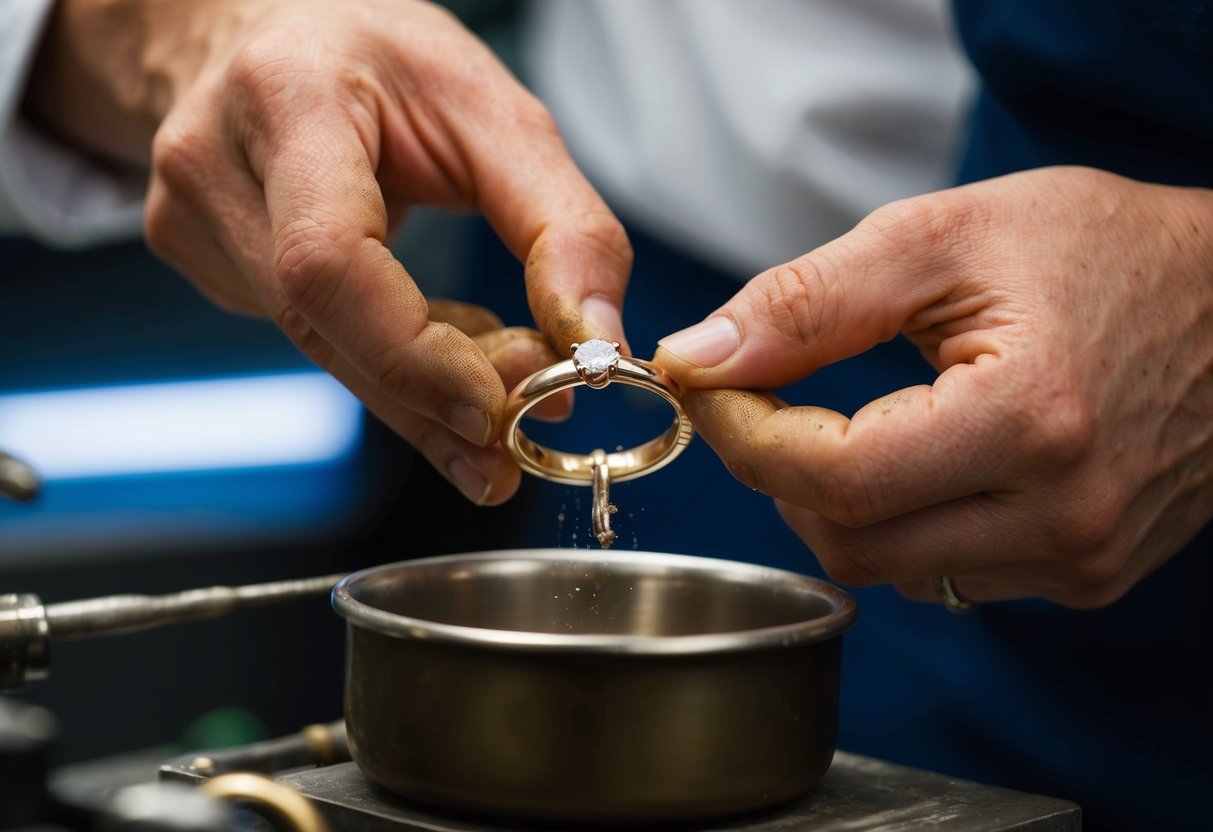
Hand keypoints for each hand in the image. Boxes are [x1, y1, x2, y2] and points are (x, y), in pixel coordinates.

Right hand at [24, 0, 630, 504]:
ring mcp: (191, 216)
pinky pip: (311, 336)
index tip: (498, 408)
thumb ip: (560, 227)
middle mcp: (216, 160)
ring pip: (320, 347)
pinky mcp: (196, 257)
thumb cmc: (382, 62)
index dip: (413, 354)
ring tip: (503, 378)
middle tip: (522, 428)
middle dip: (435, 394)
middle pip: (320, 325)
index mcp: (290, 96)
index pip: (328, 261)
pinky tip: (437, 342)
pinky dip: (391, 359)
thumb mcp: (496, 112)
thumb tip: (598, 345)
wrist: (273, 33)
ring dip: (425, 385)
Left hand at [655, 167, 1212, 607]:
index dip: (744, 433)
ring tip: (844, 422)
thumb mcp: (943, 238)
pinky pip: (944, 574)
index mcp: (1029, 419)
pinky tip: (915, 461)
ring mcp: (1080, 556)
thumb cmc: (1098, 249)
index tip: (709, 384)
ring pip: (889, 569)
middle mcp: (1064, 513)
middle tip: (762, 399)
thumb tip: (698, 357)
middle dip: (777, 472)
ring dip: (835, 504)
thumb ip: (810, 301)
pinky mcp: (1086, 575)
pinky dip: (899, 523)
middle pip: (847, 541)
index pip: (832, 476)